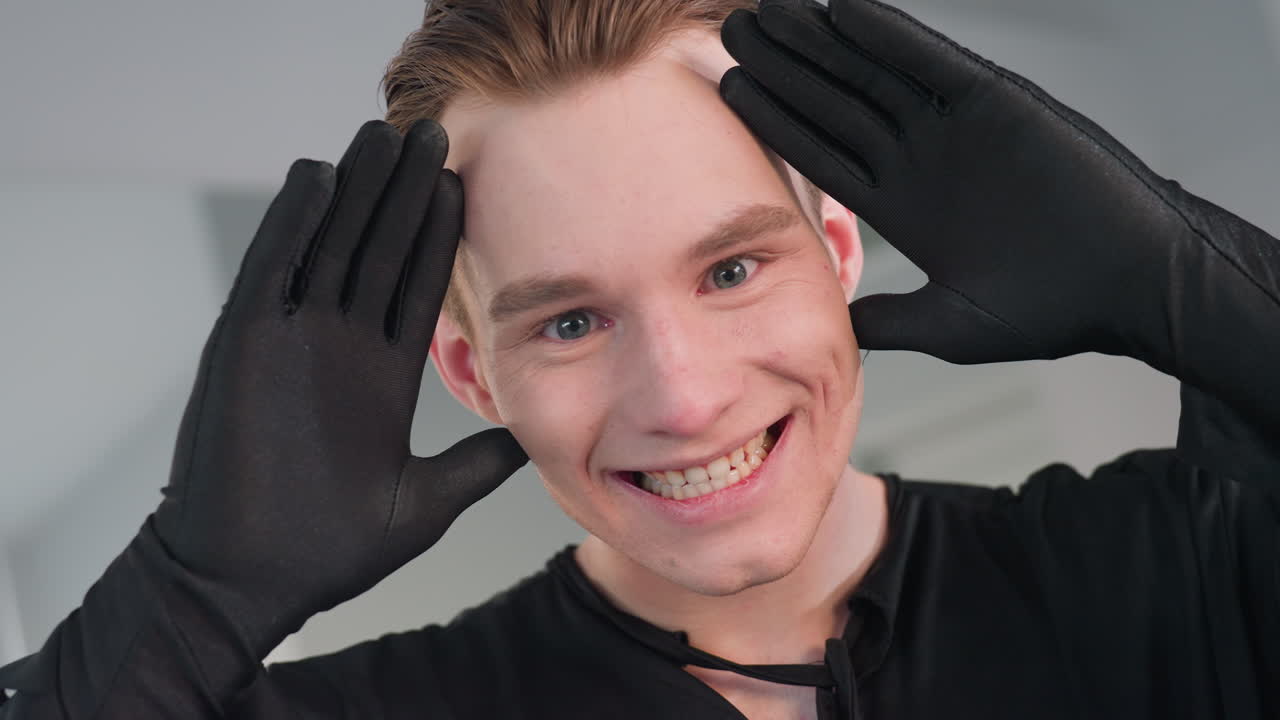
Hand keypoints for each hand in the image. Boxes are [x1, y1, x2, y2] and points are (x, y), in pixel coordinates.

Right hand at [155, 119, 527, 657]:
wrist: (251, 581)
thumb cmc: (329, 550)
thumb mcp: (427, 498)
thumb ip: (477, 462)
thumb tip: (534, 442)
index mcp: (379, 372)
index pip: (416, 283)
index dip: (439, 232)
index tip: (465, 181)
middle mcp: (337, 344)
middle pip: (376, 249)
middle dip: (403, 193)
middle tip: (432, 132)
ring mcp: (290, 338)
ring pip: (328, 245)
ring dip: (355, 191)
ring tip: (384, 136)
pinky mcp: (243, 344)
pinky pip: (271, 270)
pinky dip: (292, 223)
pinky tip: (319, 177)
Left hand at [719, 0, 1278, 373]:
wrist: (1131, 285)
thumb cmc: (1053, 309)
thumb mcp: (951, 324)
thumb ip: (889, 319)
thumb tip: (834, 329)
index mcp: (902, 206)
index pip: (822, 151)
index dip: (775, 118)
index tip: (731, 88)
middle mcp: (920, 158)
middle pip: (836, 101)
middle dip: (785, 67)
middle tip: (733, 31)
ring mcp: (955, 127)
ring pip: (873, 73)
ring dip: (822, 41)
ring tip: (772, 11)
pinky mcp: (997, 102)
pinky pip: (931, 61)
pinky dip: (889, 34)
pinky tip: (844, 12)